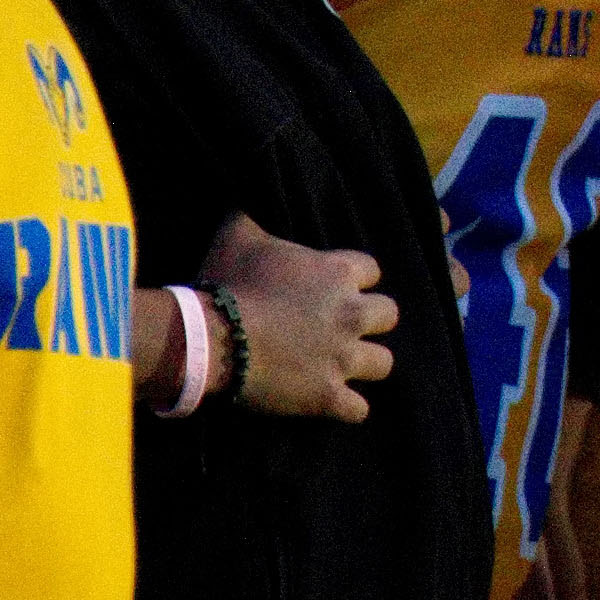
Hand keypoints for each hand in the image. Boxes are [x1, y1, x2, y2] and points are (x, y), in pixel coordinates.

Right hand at [209, 212, 395, 420]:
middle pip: (389, 315)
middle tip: (345, 326)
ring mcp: (343, 358)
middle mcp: (351, 314)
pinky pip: (359, 410)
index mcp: (339, 273)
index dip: (356, 279)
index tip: (336, 286)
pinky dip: (347, 408)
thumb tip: (249, 189)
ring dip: (365, 364)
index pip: (373, 270)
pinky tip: (334, 403)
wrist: (209, 338)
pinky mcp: (327, 396)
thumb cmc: (226, 283)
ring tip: (344, 365)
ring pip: (383, 363)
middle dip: (370, 320)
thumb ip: (256, 214)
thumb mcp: (239, 234)